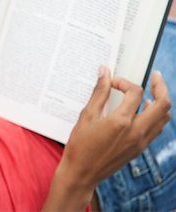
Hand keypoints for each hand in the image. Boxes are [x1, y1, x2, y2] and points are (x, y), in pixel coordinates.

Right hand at [43, 66, 170, 210]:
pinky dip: (156, 116)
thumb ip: (99, 92)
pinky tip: (145, 110)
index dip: (124, 82)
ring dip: (161, 101)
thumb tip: (104, 72)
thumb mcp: (87, 116)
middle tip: (155, 76)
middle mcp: (136, 132)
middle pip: (163, 104)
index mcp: (121, 122)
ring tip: (152, 92)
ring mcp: (141, 142)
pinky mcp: (140, 149)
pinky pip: (157, 128)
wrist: (82, 173)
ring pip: (164, 117)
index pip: (135, 92)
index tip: (112, 82)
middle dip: (161, 86)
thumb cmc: (80, 146)